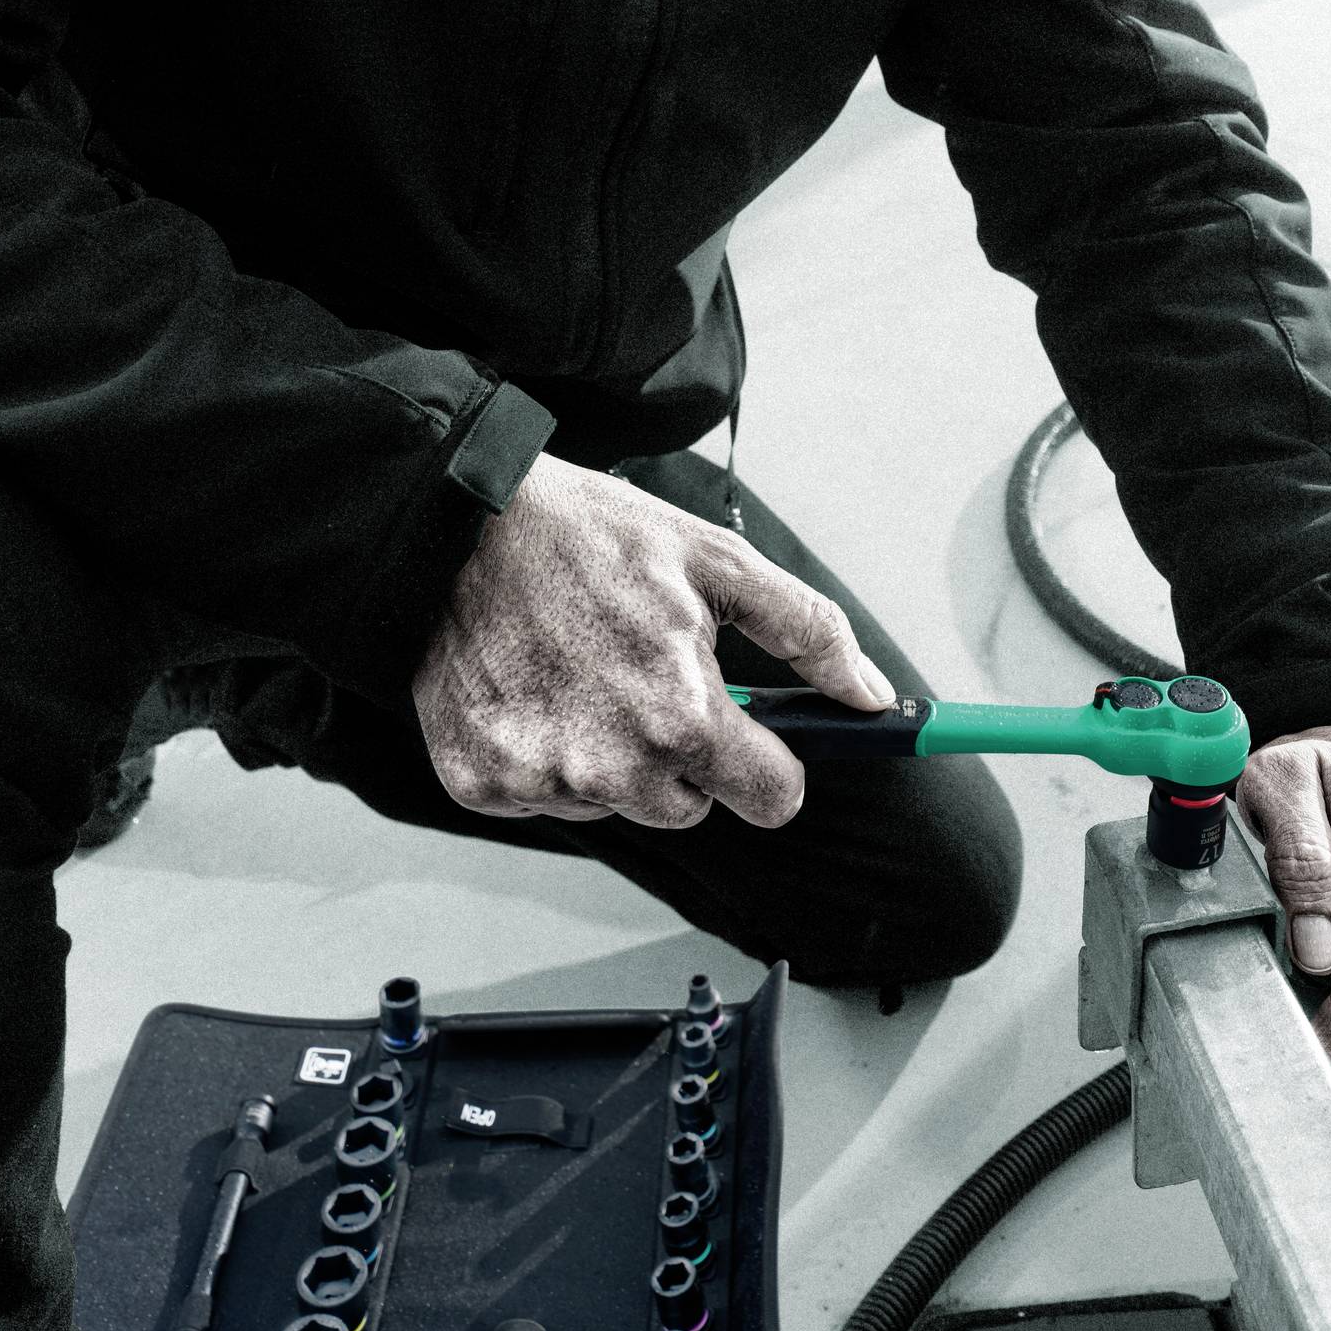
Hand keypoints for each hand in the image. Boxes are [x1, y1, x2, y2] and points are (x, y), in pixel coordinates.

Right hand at [414, 453, 895, 829]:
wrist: (457, 525)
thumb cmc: (589, 536)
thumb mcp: (718, 560)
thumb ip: (809, 631)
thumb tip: (874, 696)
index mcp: (683, 718)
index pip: (773, 799)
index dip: (770, 762)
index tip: (753, 735)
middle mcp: (612, 767)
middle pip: (691, 806)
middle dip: (685, 752)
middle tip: (646, 675)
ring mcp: (541, 782)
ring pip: (617, 801)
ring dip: (612, 754)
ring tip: (581, 670)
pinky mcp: (482, 785)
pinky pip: (545, 796)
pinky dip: (546, 754)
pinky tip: (533, 688)